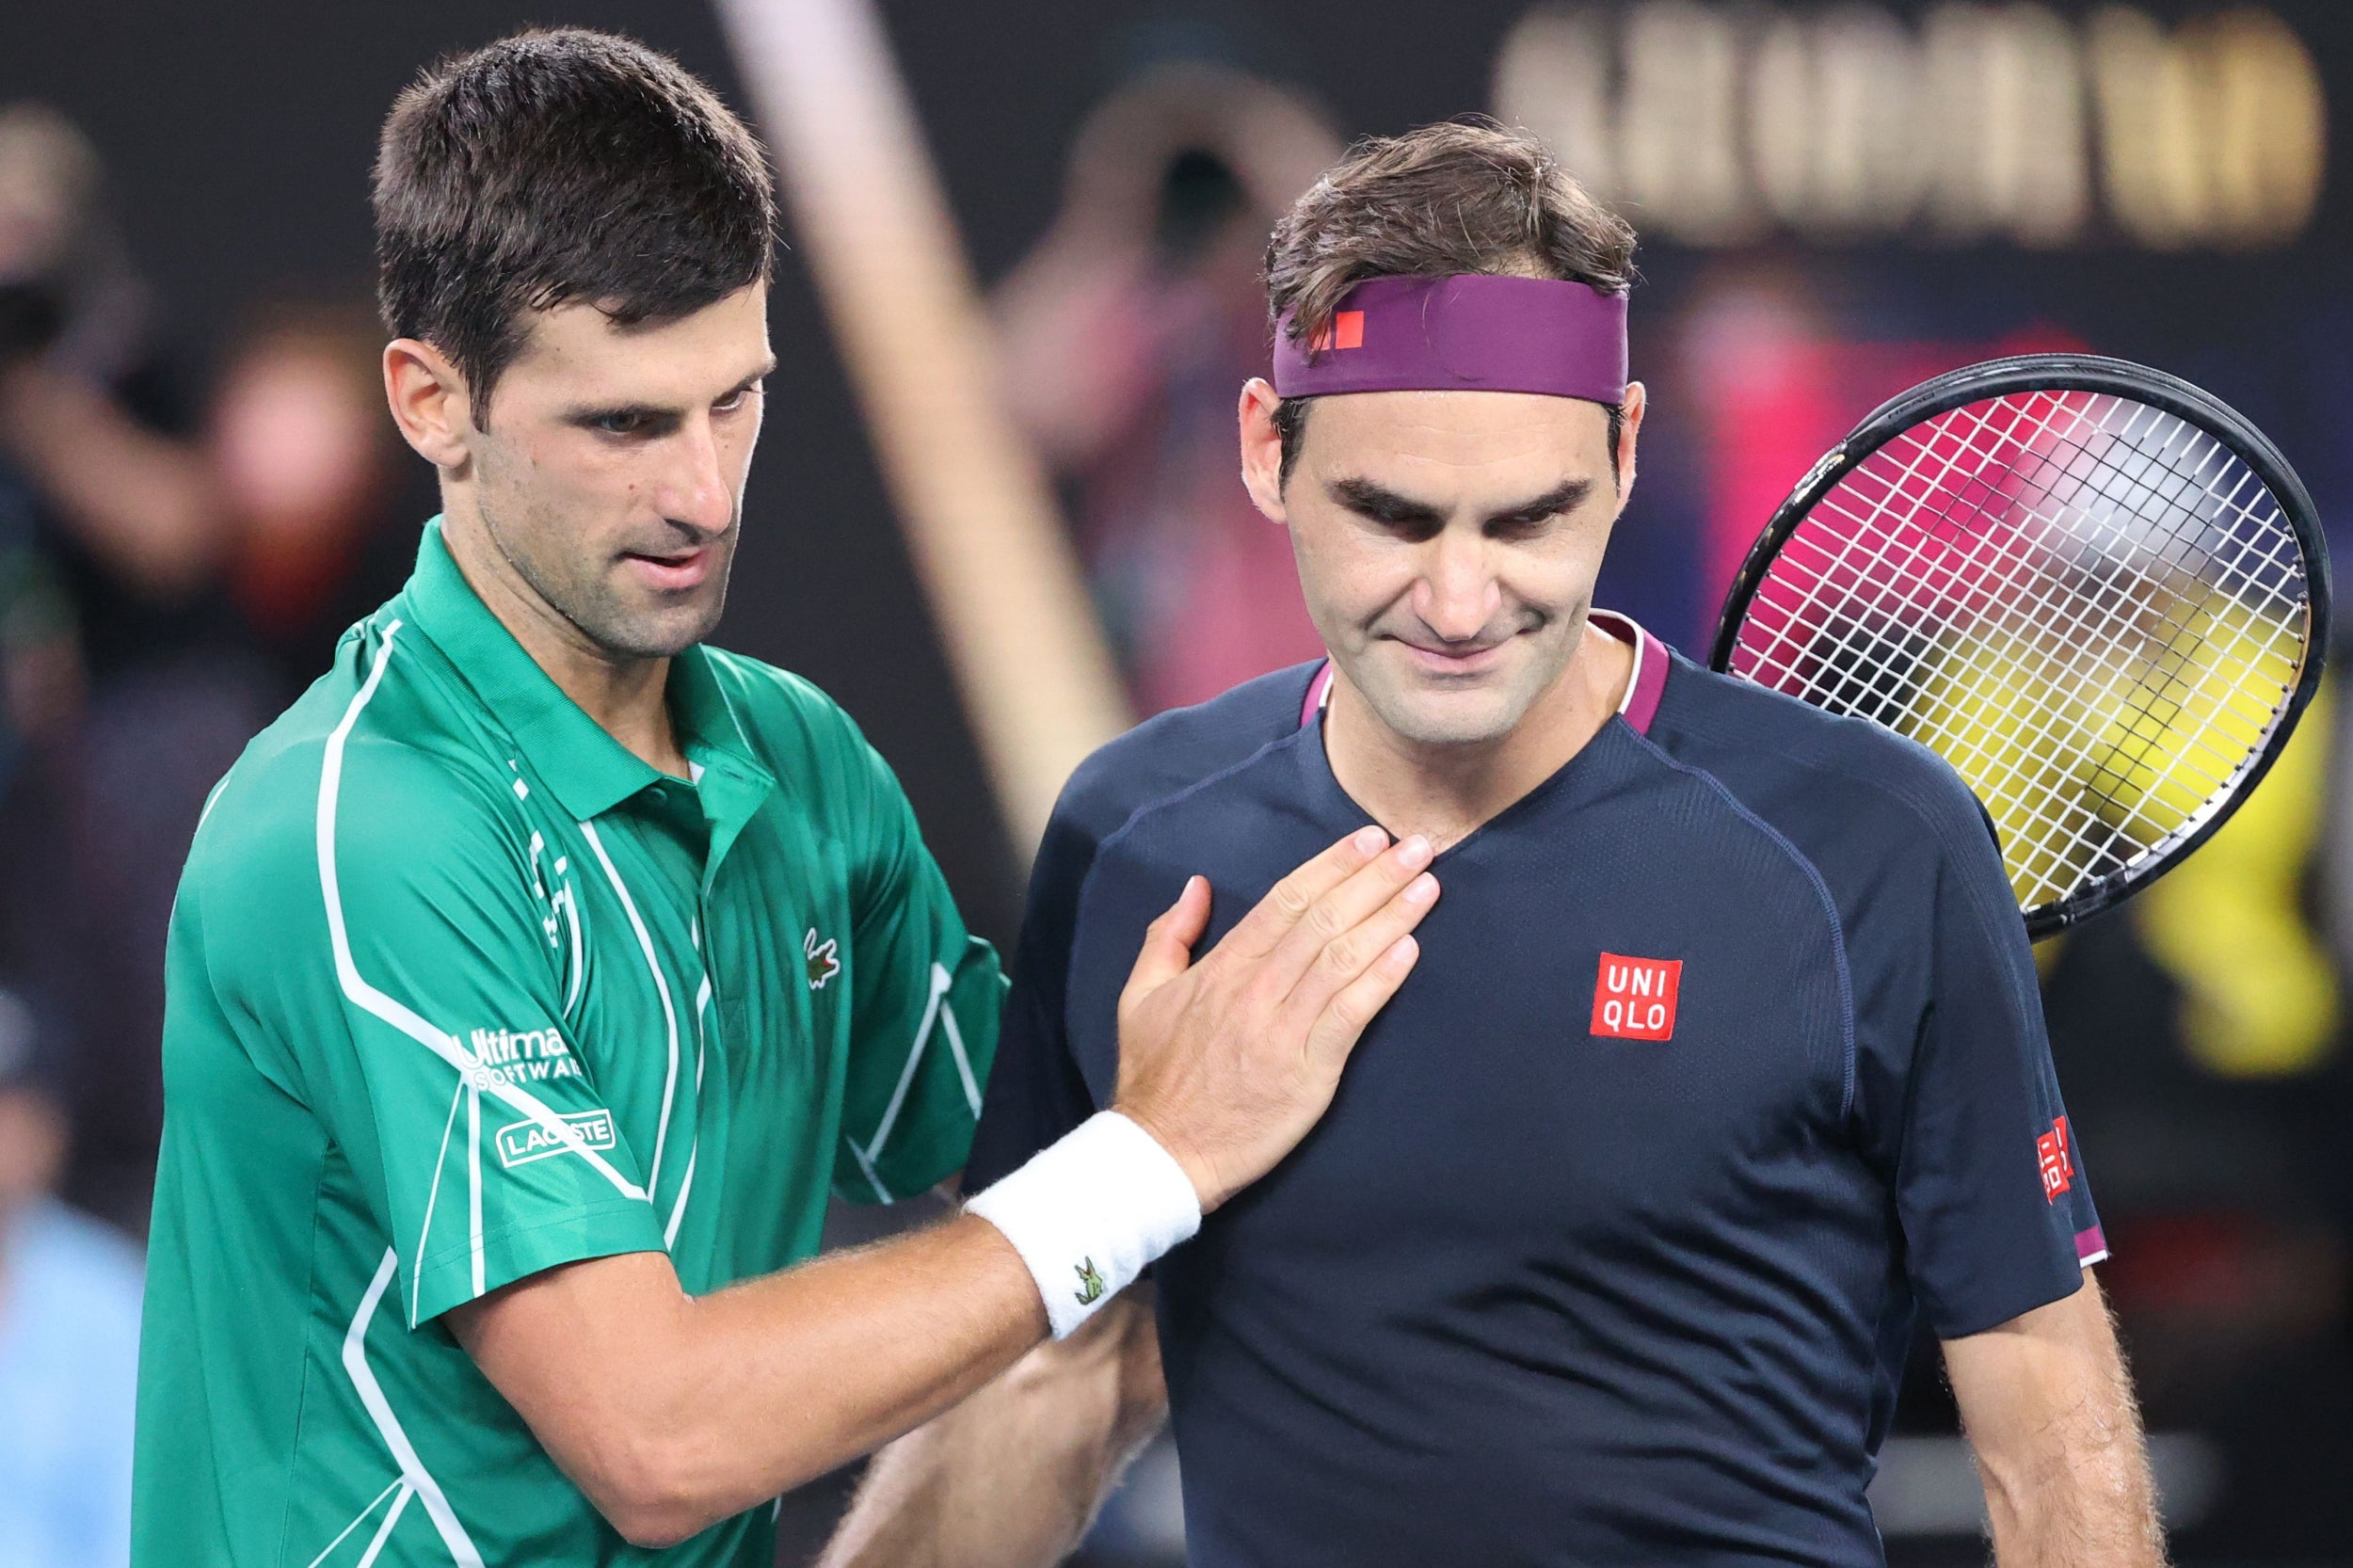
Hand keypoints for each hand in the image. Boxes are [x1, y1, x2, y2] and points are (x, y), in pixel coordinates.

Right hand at [1112, 827, 1436, 1210]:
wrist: (1162, 1152)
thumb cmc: (1155, 1077)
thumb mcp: (1140, 995)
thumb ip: (1167, 936)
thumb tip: (1197, 886)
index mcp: (1222, 967)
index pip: (1287, 901)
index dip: (1332, 866)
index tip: (1370, 838)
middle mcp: (1256, 990)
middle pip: (1324, 919)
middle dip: (1375, 878)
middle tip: (1417, 846)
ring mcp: (1283, 1030)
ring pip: (1343, 958)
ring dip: (1390, 917)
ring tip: (1427, 886)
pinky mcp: (1308, 1072)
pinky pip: (1350, 1015)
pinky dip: (1381, 979)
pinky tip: (1409, 950)